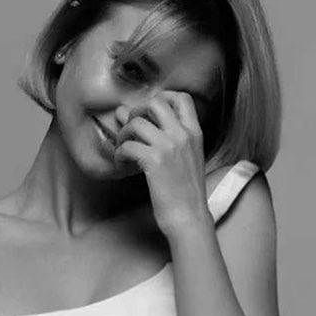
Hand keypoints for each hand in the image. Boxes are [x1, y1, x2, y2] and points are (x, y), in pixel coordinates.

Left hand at [111, 92, 209, 236]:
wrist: (189, 218)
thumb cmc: (185, 193)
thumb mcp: (186, 160)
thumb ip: (165, 137)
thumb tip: (128, 114)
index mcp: (195, 134)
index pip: (182, 98)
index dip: (162, 98)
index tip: (150, 113)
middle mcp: (184, 135)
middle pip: (155, 103)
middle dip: (137, 111)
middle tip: (131, 129)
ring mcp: (169, 147)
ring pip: (136, 122)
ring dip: (123, 134)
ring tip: (123, 149)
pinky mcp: (155, 161)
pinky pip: (128, 145)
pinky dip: (119, 153)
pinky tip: (122, 164)